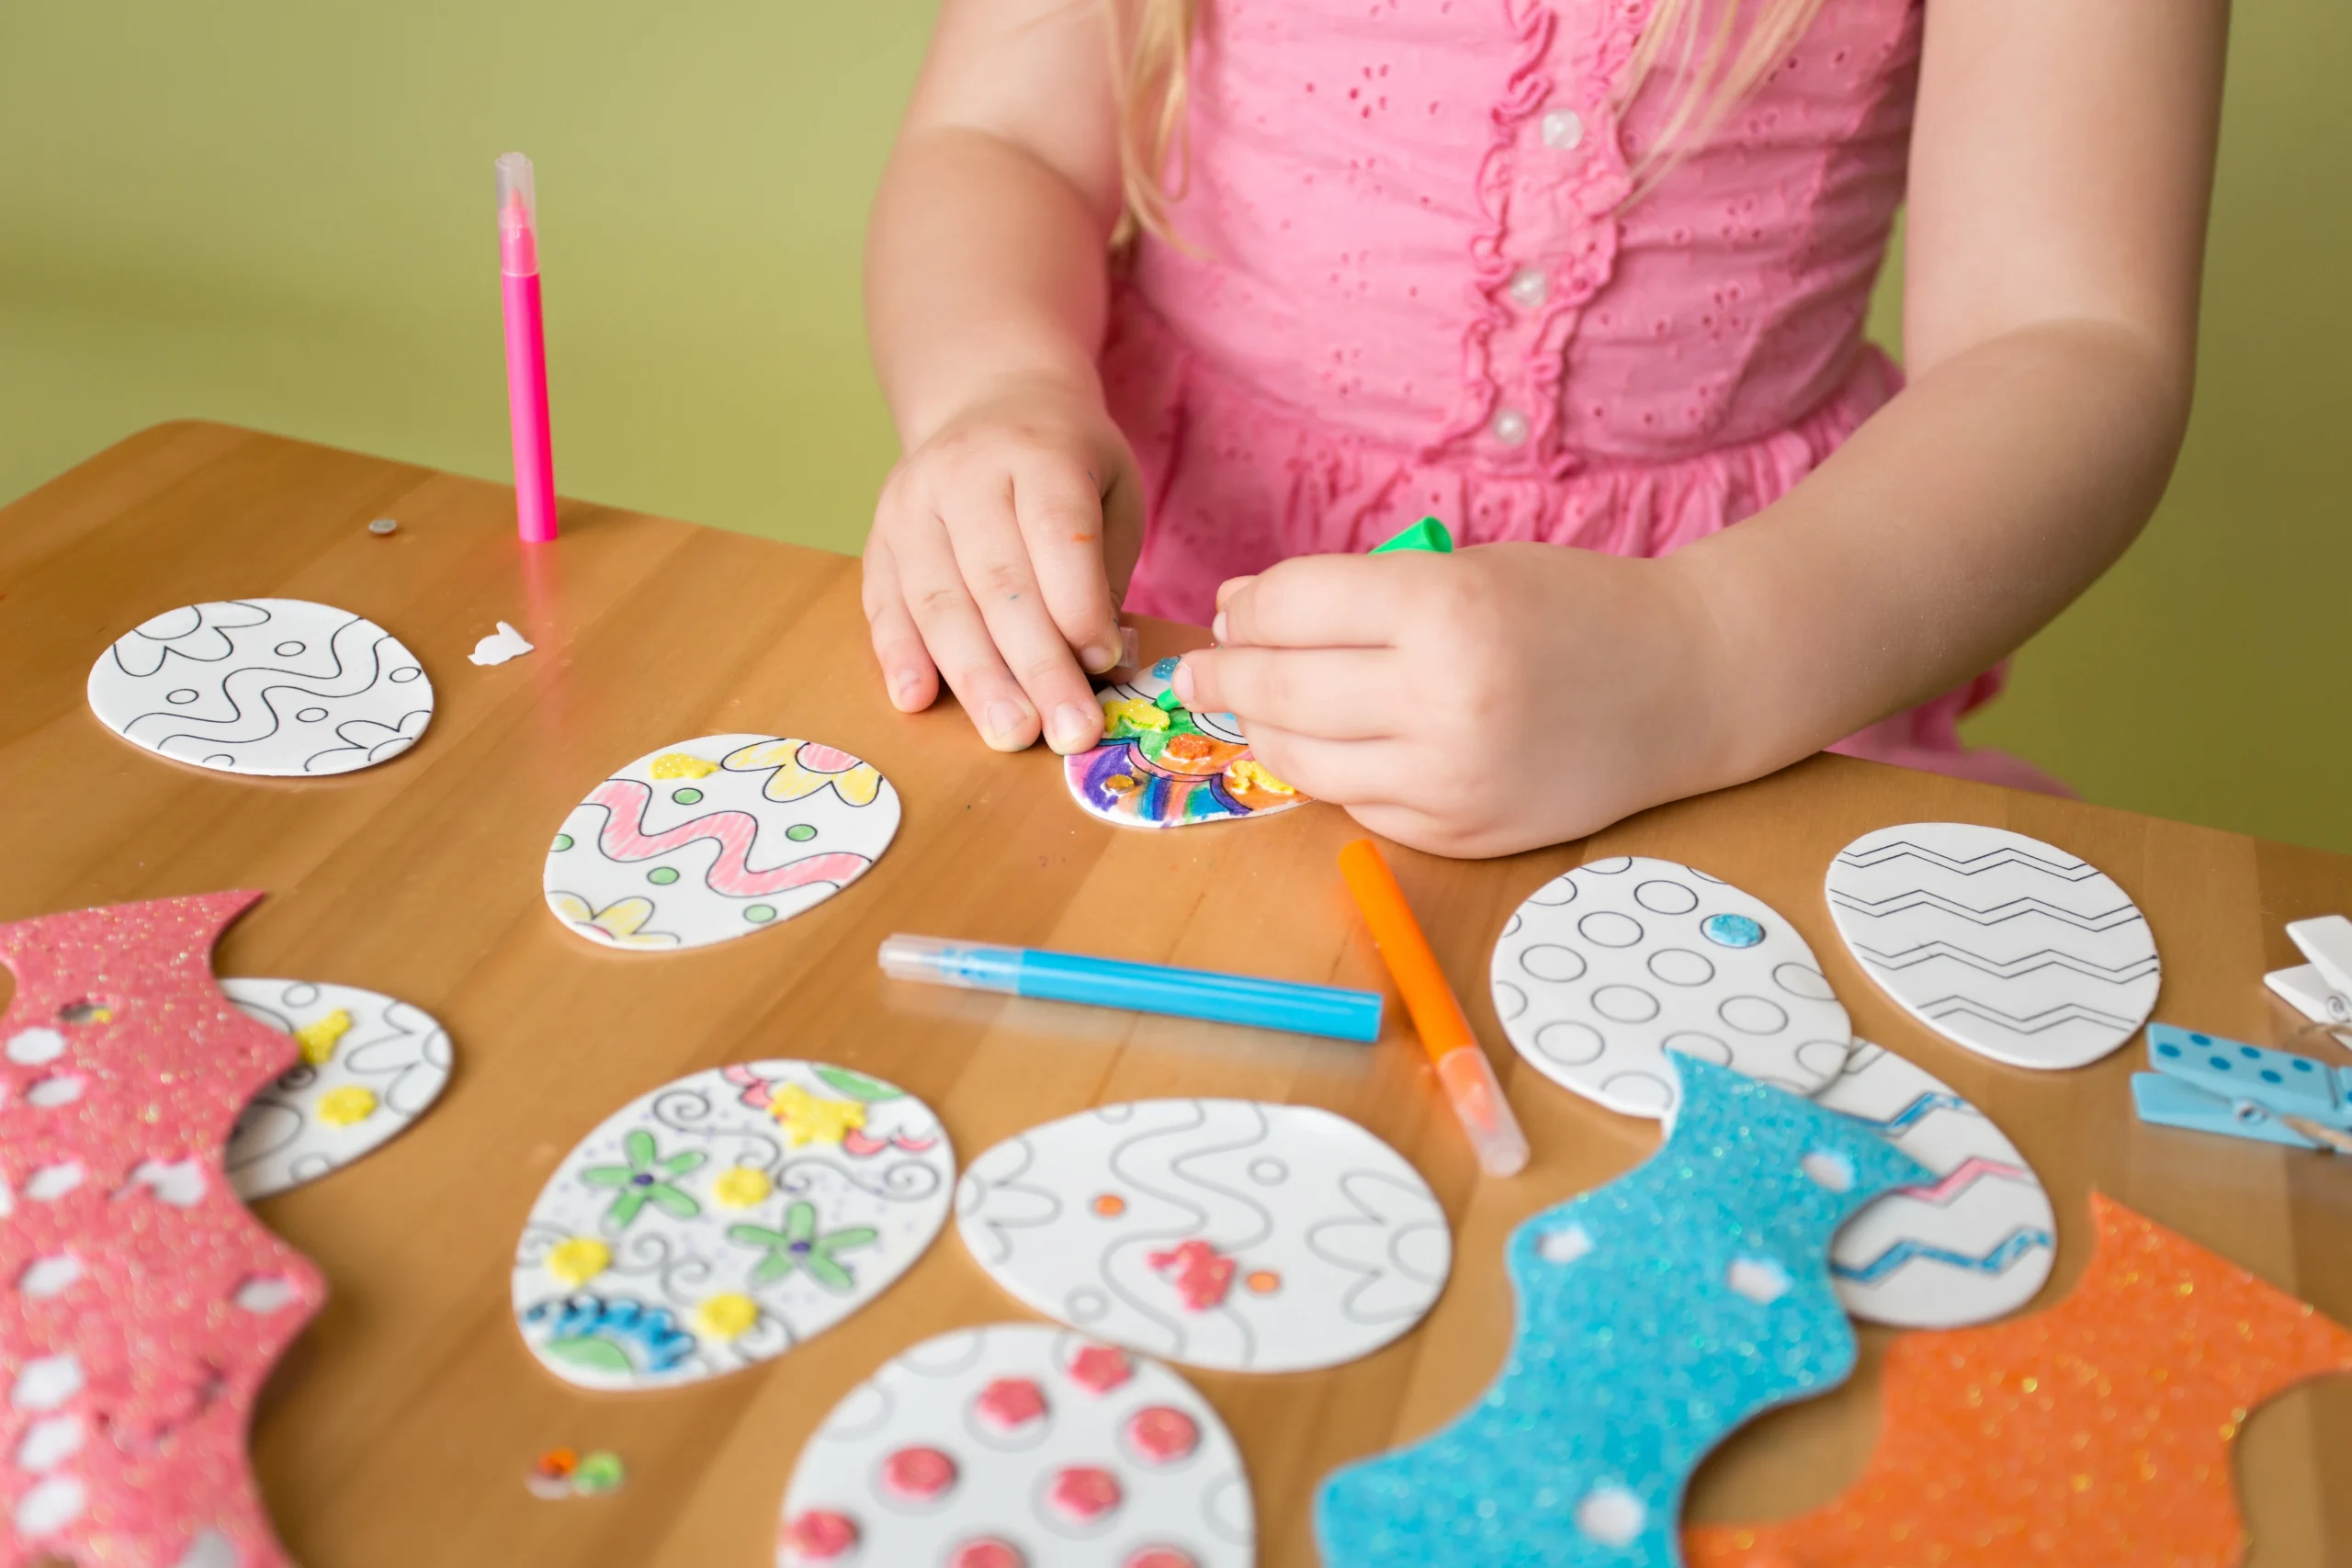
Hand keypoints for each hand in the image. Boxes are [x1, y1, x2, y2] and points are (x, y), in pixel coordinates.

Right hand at [862, 375, 1143, 752]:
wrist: (987, 402)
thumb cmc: (1066, 464)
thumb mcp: (1112, 491)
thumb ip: (1104, 571)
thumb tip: (1097, 662)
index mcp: (1036, 451)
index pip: (1054, 531)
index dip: (1078, 603)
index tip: (1103, 662)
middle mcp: (963, 473)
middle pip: (998, 580)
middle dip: (1036, 665)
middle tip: (1068, 730)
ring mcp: (909, 506)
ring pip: (939, 602)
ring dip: (976, 678)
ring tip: (1010, 734)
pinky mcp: (878, 539)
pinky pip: (884, 604)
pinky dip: (899, 656)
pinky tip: (916, 700)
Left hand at [1172, 544, 1738, 857]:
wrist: (1687, 684)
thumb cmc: (1571, 608)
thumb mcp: (1466, 570)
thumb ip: (1354, 595)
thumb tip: (1235, 618)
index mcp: (1445, 610)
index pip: (1291, 608)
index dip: (1245, 611)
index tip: (1228, 615)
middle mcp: (1443, 700)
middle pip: (1280, 691)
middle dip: (1223, 679)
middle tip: (1197, 673)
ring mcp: (1451, 780)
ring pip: (1304, 762)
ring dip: (1266, 732)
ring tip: (1256, 707)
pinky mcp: (1461, 834)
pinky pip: (1358, 806)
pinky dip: (1335, 774)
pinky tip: (1338, 744)